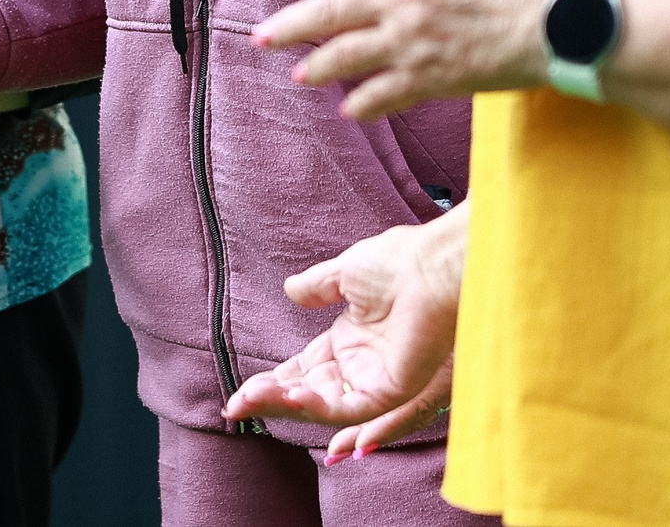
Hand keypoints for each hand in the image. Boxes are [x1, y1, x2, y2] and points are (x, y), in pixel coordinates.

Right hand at [224, 205, 467, 461]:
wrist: (434, 264)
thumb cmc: (401, 262)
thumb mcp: (345, 272)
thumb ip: (317, 287)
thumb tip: (290, 290)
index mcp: (351, 340)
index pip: (304, 370)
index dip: (273, 382)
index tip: (241, 392)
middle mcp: (361, 365)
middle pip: (306, 394)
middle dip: (269, 400)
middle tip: (235, 405)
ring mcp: (376, 380)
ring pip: (321, 406)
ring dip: (283, 405)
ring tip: (249, 400)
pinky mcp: (391, 389)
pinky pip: (347, 407)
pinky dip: (315, 406)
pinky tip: (286, 395)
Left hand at [254, 0, 574, 118]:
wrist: (572, 18)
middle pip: (333, 10)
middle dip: (292, 23)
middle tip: (260, 36)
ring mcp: (418, 41)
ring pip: (351, 55)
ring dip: (320, 65)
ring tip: (299, 74)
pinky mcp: (438, 78)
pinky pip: (389, 93)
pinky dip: (366, 102)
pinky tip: (350, 109)